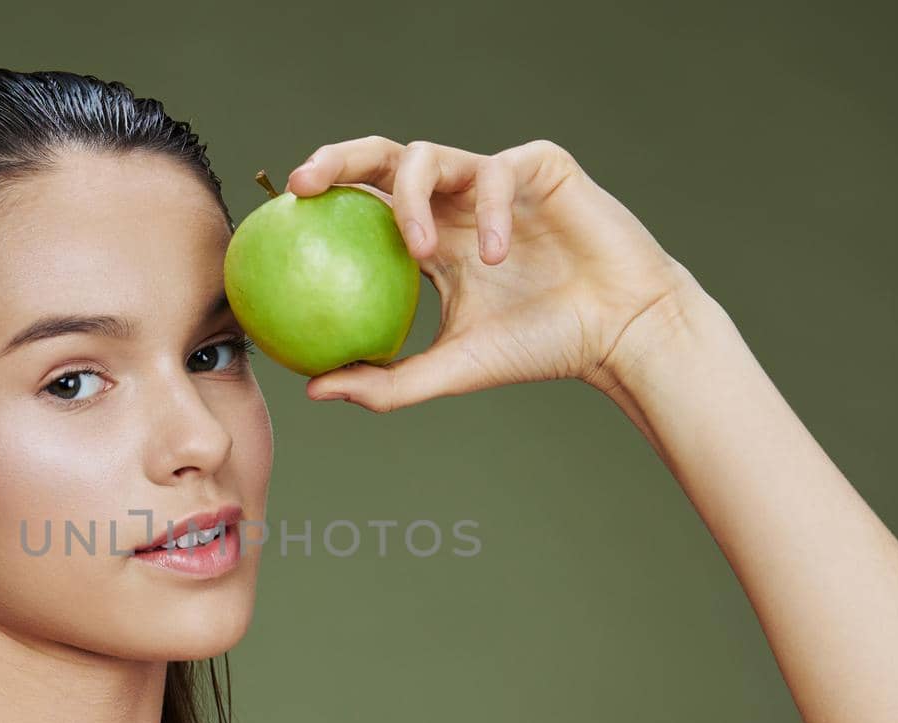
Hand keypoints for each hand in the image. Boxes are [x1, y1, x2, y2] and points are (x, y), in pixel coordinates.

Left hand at [285, 136, 707, 411]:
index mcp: (429, 238)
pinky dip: (492, 215)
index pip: (363, 205)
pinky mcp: (539, 165)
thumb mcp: (451, 369)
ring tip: (418, 248)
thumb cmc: (539, 348)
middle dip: (338, 156)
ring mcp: (494, 179)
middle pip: (382, 157)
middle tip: (305, 184)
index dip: (321, 200)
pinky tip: (495, 256)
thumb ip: (386, 382)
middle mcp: (454, 201)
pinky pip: (498, 173)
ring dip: (411, 198)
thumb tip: (312, 391)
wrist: (618, 333)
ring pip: (430, 155)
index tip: (280, 218)